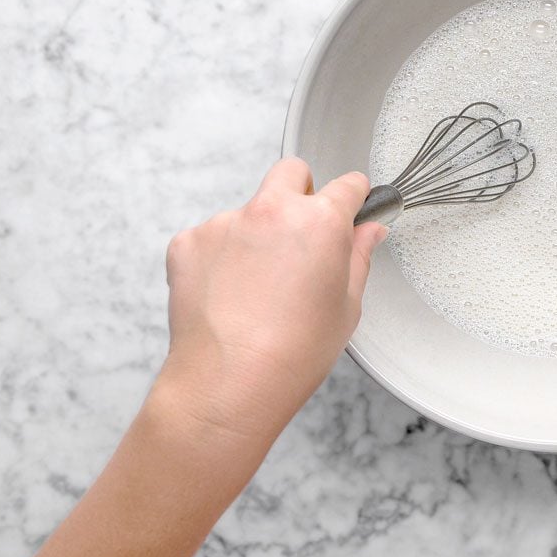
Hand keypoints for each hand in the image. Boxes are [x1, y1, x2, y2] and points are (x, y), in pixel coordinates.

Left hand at [159, 157, 387, 445]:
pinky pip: (212, 237)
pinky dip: (220, 258)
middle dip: (301, 192)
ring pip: (249, 211)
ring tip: (257, 288)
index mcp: (319, 222)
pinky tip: (228, 295)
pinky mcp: (189, 242)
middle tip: (301, 236)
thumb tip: (368, 232)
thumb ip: (358, 257)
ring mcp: (225, 223)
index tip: (351, 208)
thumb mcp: (346, 307)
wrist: (228, 383)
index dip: (353, 198)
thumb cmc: (293, 353)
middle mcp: (271, 211)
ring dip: (256, 234)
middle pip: (291, 173)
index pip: (347, 185)